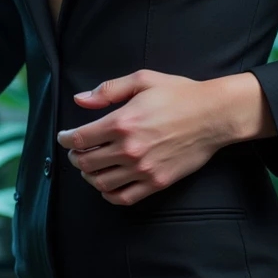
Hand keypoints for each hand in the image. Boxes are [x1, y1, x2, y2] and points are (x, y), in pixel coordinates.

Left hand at [56, 68, 265, 205]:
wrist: (214, 115)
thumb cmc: (180, 94)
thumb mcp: (142, 80)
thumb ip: (108, 90)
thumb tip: (80, 100)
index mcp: (122, 122)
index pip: (79, 138)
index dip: (65, 139)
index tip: (63, 138)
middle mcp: (129, 148)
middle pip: (86, 162)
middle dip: (75, 157)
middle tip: (76, 151)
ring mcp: (143, 168)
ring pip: (100, 182)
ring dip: (88, 175)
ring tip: (90, 168)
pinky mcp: (156, 182)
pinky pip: (123, 197)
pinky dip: (108, 194)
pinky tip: (107, 185)